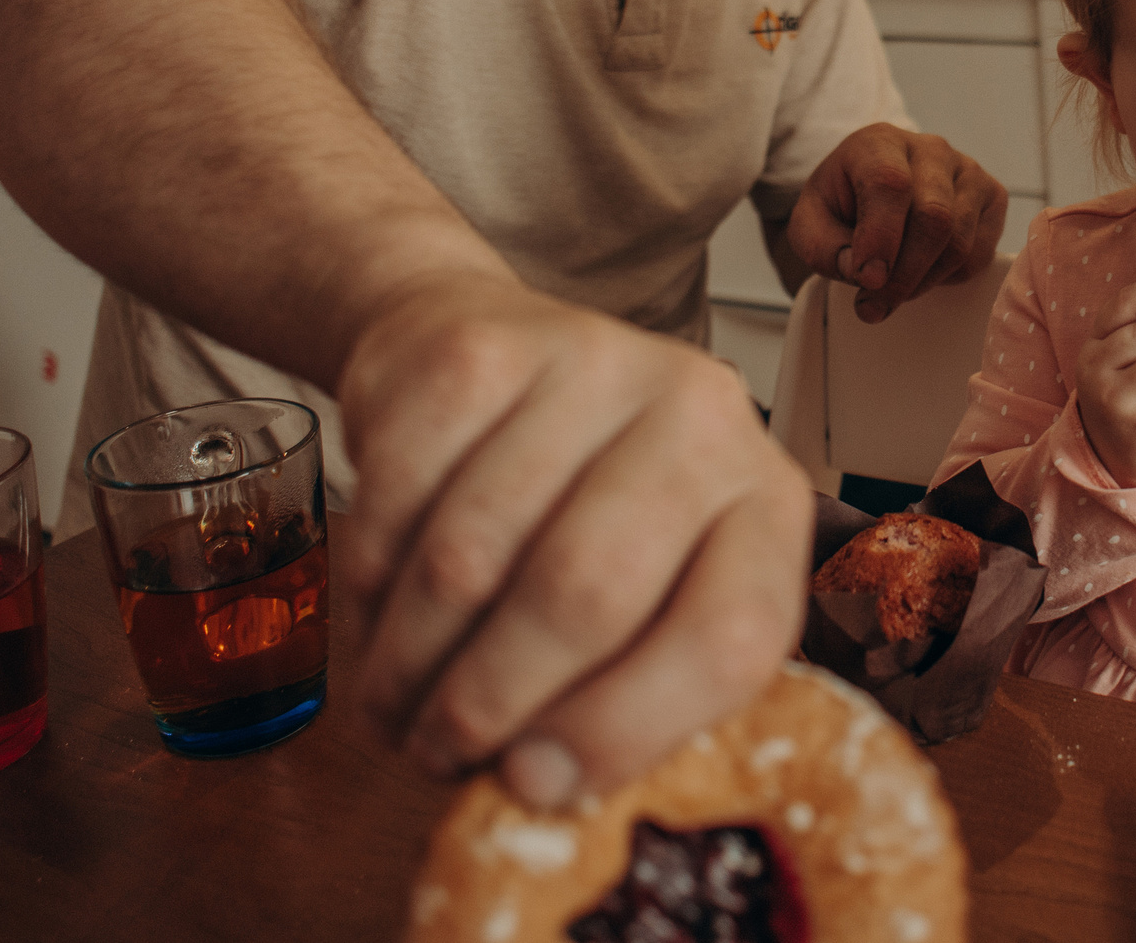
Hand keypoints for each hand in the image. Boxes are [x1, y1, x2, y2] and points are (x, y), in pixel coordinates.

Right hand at [335, 272, 811, 805]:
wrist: (489, 351)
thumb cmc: (579, 503)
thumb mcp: (649, 588)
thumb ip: (628, 685)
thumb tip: (537, 788)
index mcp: (766, 504)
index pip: (729, 635)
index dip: (627, 729)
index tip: (538, 784)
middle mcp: (702, 417)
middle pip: (586, 594)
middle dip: (490, 703)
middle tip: (438, 753)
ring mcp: (594, 364)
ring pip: (473, 557)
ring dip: (410, 660)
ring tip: (392, 706)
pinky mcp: (481, 347)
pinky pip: (399, 497)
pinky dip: (369, 581)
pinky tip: (374, 612)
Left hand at [786, 124, 1006, 322]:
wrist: (872, 190)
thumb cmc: (841, 205)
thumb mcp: (809, 224)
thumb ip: (823, 248)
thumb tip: (861, 271)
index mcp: (879, 143)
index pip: (889, 184)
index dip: (880, 237)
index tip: (866, 279)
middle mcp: (931, 149)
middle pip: (933, 218)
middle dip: (903, 274)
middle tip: (874, 305)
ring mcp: (968, 171)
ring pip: (958, 241)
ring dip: (922, 282)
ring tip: (890, 294)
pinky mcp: (992, 197)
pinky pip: (979, 253)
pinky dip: (948, 278)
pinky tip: (921, 272)